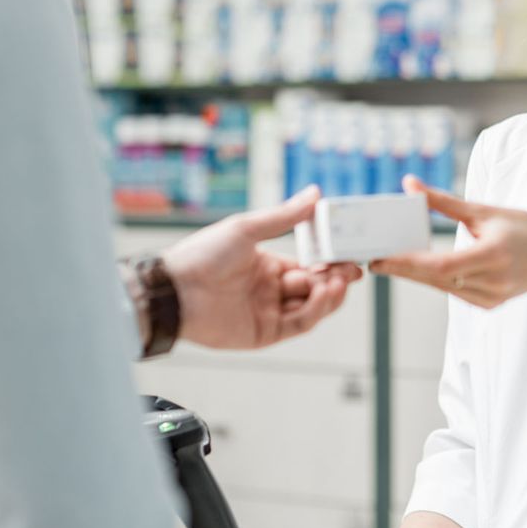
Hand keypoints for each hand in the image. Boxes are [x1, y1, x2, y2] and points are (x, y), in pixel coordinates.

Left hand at [163, 186, 362, 349]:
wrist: (174, 290)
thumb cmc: (203, 254)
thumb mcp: (247, 228)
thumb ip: (285, 216)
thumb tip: (315, 194)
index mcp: (268, 265)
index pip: (310, 265)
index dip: (331, 261)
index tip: (349, 253)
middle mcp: (271, 290)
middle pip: (315, 287)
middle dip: (336, 278)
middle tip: (352, 270)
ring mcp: (269, 312)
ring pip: (312, 307)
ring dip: (329, 294)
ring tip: (338, 281)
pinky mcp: (264, 333)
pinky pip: (299, 323)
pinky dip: (315, 310)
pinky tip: (322, 294)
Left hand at [369, 176, 526, 307]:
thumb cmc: (522, 229)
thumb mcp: (485, 210)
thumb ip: (444, 202)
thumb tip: (409, 184)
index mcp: (494, 254)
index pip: (441, 265)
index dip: (408, 263)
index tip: (381, 257)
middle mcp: (493, 281)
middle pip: (435, 279)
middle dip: (402, 269)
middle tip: (374, 259)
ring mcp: (491, 297)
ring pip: (441, 288)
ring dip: (414, 275)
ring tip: (388, 261)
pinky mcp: (488, 305)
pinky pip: (452, 292)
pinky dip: (435, 280)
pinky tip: (420, 270)